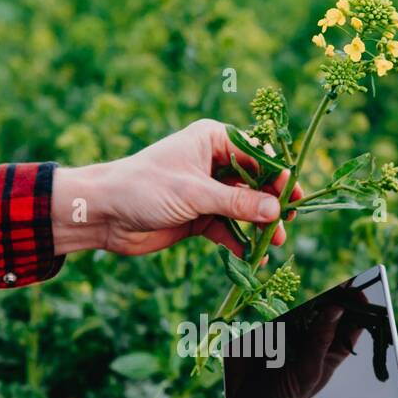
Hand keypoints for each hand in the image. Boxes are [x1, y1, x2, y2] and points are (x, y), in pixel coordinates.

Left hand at [50, 119, 302, 257]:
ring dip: (257, 226)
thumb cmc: (145, 188)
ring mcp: (206, 191)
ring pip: (243, 208)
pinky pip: (227, 228)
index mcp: (213, 140)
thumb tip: (276, 211)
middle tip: (287, 223)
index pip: (257, 154)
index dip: (278, 175)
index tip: (293, 196)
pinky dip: (238, 241)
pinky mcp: (198, 217)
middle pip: (255, 182)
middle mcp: (213, 163)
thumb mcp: (195, 194)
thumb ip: (237, 204)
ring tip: (271, 244)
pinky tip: (250, 257)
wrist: (104, 213)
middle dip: (271, 203)